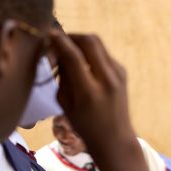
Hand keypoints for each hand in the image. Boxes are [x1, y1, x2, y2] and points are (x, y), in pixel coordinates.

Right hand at [48, 32, 134, 157]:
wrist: (115, 137)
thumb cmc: (84, 125)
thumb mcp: (65, 103)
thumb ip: (62, 76)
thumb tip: (58, 51)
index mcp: (89, 91)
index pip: (73, 56)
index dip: (59, 41)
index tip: (48, 33)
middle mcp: (107, 79)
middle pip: (90, 41)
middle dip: (72, 36)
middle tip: (59, 41)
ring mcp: (118, 74)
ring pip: (98, 44)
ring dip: (81, 42)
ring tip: (68, 50)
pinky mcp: (123, 72)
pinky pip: (103, 53)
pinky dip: (90, 52)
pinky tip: (82, 62)